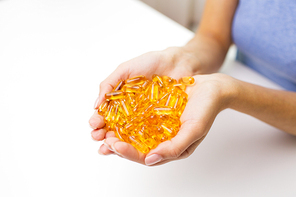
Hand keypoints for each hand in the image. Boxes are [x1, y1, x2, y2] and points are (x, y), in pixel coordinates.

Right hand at [89, 47, 200, 143]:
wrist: (178, 62)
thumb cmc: (151, 62)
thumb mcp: (126, 69)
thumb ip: (109, 84)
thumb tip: (95, 105)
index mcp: (120, 100)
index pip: (106, 114)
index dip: (98, 121)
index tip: (94, 125)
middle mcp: (131, 112)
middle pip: (115, 128)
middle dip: (105, 134)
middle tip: (98, 138)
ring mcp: (145, 118)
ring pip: (129, 134)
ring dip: (118, 142)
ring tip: (111, 146)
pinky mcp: (159, 122)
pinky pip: (148, 134)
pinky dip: (139, 142)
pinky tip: (132, 146)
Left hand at [94, 73, 238, 165]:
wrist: (212, 88)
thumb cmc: (206, 110)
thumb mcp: (194, 130)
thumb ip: (174, 148)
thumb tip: (150, 160)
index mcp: (171, 148)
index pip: (145, 156)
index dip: (128, 153)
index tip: (114, 145)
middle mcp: (162, 139)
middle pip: (135, 146)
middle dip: (117, 144)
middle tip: (102, 138)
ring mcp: (157, 125)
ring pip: (133, 133)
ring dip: (117, 132)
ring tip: (102, 129)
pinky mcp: (154, 111)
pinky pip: (137, 116)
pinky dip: (124, 117)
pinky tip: (113, 114)